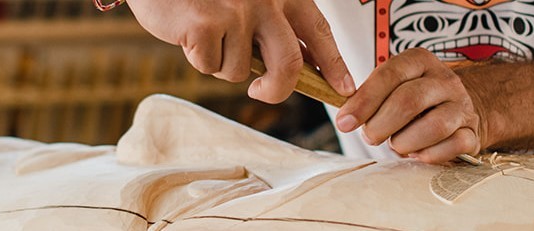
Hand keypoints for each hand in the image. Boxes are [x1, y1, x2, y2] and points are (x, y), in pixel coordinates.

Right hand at [126, 0, 354, 102]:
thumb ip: (270, 26)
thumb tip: (296, 67)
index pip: (317, 30)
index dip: (333, 62)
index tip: (343, 86)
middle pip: (289, 63)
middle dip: (277, 89)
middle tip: (263, 92)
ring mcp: (236, 12)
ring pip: (240, 70)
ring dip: (221, 63)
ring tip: (207, 35)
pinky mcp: (206, 26)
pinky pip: (211, 67)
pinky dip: (199, 58)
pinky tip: (190, 33)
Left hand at [334, 48, 484, 164]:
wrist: (458, 110)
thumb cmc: (416, 101)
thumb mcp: (392, 87)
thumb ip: (369, 98)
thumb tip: (346, 118)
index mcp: (420, 62)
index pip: (390, 74)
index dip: (364, 100)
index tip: (345, 122)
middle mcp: (444, 80)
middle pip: (409, 101)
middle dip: (381, 125)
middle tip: (370, 137)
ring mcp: (462, 106)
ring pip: (434, 126)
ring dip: (405, 142)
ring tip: (396, 145)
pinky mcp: (472, 132)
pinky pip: (453, 146)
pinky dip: (429, 155)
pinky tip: (417, 154)